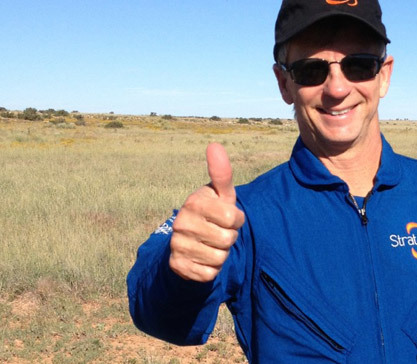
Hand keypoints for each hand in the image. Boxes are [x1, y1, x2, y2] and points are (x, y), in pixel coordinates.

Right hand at [169, 143, 244, 281]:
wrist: (190, 241)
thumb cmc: (213, 213)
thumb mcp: (221, 194)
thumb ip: (221, 173)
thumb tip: (214, 145)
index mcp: (194, 202)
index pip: (232, 218)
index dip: (236, 220)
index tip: (227, 217)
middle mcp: (181, 222)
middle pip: (227, 240)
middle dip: (229, 238)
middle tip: (219, 232)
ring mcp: (177, 245)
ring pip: (219, 258)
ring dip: (221, 254)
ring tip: (211, 244)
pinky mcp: (178, 266)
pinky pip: (209, 274)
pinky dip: (212, 269)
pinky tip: (203, 258)